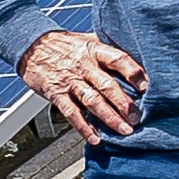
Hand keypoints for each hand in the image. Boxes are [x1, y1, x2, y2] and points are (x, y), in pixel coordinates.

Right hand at [20, 29, 145, 138]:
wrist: (31, 45)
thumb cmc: (65, 45)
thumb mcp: (88, 39)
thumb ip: (109, 49)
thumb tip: (139, 58)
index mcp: (94, 49)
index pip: (117, 59)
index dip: (133, 72)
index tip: (146, 86)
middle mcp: (83, 65)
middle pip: (107, 85)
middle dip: (124, 103)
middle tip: (137, 118)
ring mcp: (69, 80)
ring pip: (92, 101)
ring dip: (109, 117)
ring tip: (124, 130)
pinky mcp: (56, 93)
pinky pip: (71, 113)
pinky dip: (84, 127)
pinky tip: (95, 138)